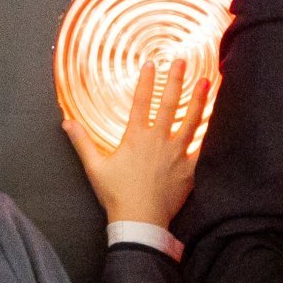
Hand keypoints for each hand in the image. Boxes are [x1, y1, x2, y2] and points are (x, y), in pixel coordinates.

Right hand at [68, 57, 205, 228]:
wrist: (140, 220)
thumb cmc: (116, 194)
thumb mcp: (94, 167)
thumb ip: (82, 142)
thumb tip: (66, 122)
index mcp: (136, 137)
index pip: (141, 101)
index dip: (146, 80)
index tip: (151, 63)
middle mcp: (159, 140)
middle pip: (170, 104)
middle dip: (176, 79)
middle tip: (181, 62)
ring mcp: (177, 153)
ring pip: (191, 121)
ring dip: (199, 99)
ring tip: (205, 82)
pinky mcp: (189, 169)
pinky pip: (202, 147)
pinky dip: (209, 133)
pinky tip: (216, 120)